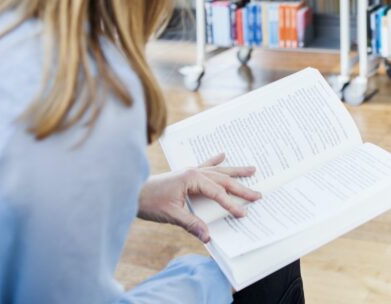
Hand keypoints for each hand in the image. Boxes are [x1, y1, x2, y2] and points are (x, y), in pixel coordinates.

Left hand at [137, 153, 261, 242]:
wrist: (132, 191)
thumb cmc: (149, 201)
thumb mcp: (171, 215)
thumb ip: (191, 224)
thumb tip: (207, 236)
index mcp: (192, 179)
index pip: (217, 193)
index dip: (231, 205)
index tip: (242, 214)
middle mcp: (193, 172)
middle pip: (223, 179)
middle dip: (241, 188)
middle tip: (258, 194)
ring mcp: (190, 171)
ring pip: (218, 171)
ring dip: (235, 171)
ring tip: (252, 169)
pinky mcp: (186, 174)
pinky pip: (205, 166)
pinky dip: (214, 161)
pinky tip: (222, 154)